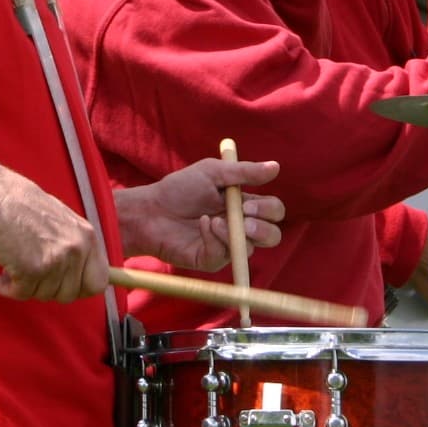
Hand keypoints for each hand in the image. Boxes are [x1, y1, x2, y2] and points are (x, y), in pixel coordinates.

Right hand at [0, 176, 110, 302]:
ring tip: (13, 267)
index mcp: (87, 236)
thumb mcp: (62, 221)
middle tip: (32, 277)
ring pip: (45, 295)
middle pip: (70, 294)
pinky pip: (22, 294)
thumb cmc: (22, 205)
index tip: (63, 287)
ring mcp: (56, 261)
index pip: (98, 281)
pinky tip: (0, 277)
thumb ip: (74, 246)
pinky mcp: (32, 270)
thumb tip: (79, 275)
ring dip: (26, 287)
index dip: (80, 289)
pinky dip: (8, 289)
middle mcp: (76, 249)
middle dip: (48, 290)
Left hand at [115, 155, 285, 270]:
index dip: (268, 210)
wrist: (151, 210)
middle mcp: (240, 227)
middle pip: (272, 236)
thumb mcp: (212, 172)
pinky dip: (215, 238)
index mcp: (244, 205)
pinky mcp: (212, 259)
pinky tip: (201, 225)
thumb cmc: (179, 189)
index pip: (273, 211)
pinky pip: (225, 255)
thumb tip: (276, 166)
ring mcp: (227, 246)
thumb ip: (244, 172)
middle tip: (243, 219)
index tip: (248, 204)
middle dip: (263, 229)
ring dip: (234, 233)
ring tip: (214, 220)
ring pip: (251, 249)